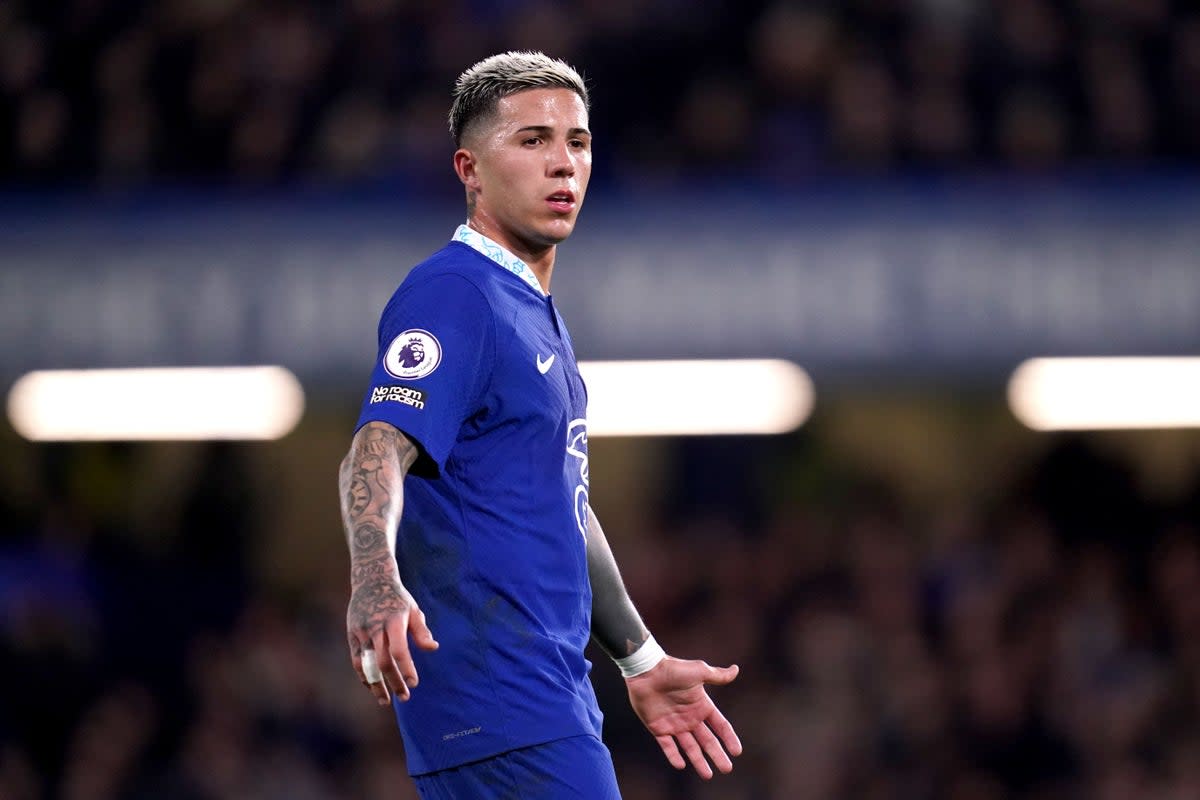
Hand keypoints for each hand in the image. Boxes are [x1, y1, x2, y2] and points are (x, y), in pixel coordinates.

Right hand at [346, 577, 437, 705]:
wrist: (371, 580)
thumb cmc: (397, 598)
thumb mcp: (413, 609)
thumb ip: (421, 630)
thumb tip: (433, 648)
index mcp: (394, 620)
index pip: (399, 649)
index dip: (406, 668)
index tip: (414, 683)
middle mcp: (375, 627)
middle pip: (383, 661)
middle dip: (394, 682)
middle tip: (405, 697)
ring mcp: (361, 631)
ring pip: (366, 665)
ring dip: (376, 685)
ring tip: (385, 701)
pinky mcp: (352, 635)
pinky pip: (356, 660)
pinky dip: (364, 675)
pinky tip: (373, 687)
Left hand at [626, 656, 741, 778]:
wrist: (647, 670)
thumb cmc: (673, 669)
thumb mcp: (699, 671)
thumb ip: (717, 675)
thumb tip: (736, 669)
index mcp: (701, 705)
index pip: (720, 725)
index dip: (729, 738)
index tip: (737, 752)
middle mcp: (690, 717)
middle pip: (707, 741)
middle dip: (717, 755)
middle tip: (726, 769)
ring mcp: (674, 724)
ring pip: (689, 747)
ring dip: (698, 761)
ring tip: (707, 775)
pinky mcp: (658, 728)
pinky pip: (668, 746)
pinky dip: (674, 756)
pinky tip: (681, 765)